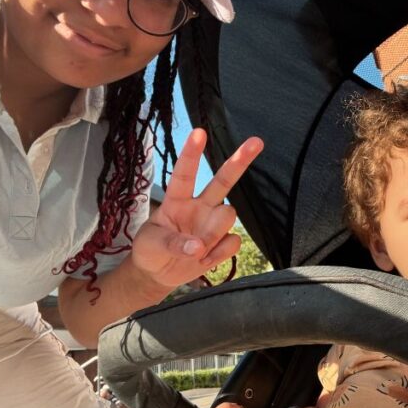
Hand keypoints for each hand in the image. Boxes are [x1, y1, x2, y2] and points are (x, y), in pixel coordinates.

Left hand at [131, 128, 263, 289]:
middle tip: (257, 141)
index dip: (192, 154)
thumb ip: (173, 244)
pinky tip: (204, 260)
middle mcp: (199, 206)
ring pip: (228, 216)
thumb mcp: (150, 245)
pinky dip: (218, 254)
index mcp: (177, 200)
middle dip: (240, 161)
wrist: (158, 274)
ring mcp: (213, 224)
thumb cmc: (150, 251)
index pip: (185, 174)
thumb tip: (198, 247)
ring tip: (196, 250)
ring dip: (213, 234)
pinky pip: (232, 242)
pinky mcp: (223, 242)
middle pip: (223, 180)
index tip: (199, 132)